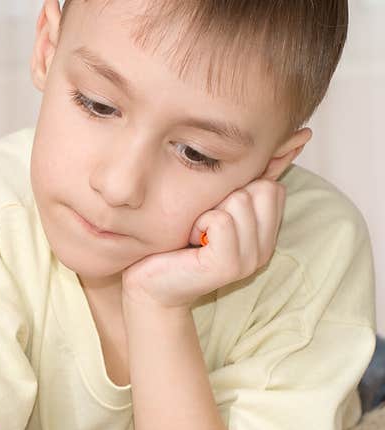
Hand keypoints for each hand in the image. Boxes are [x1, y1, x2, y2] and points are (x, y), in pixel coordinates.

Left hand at [122, 178, 286, 309]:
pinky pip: (221, 220)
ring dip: (207, 212)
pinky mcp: (228, 266)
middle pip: (261, 188)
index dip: (236, 189)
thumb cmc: (173, 243)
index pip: (272, 187)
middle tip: (201, 225)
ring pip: (240, 201)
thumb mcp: (210, 209)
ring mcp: (250, 260)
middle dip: (224, 198)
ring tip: (194, 235)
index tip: (211, 215)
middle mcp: (264, 249)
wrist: (148, 286)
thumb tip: (281, 143)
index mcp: (265, 235)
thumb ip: (236, 185)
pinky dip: (199, 224)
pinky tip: (189, 242)